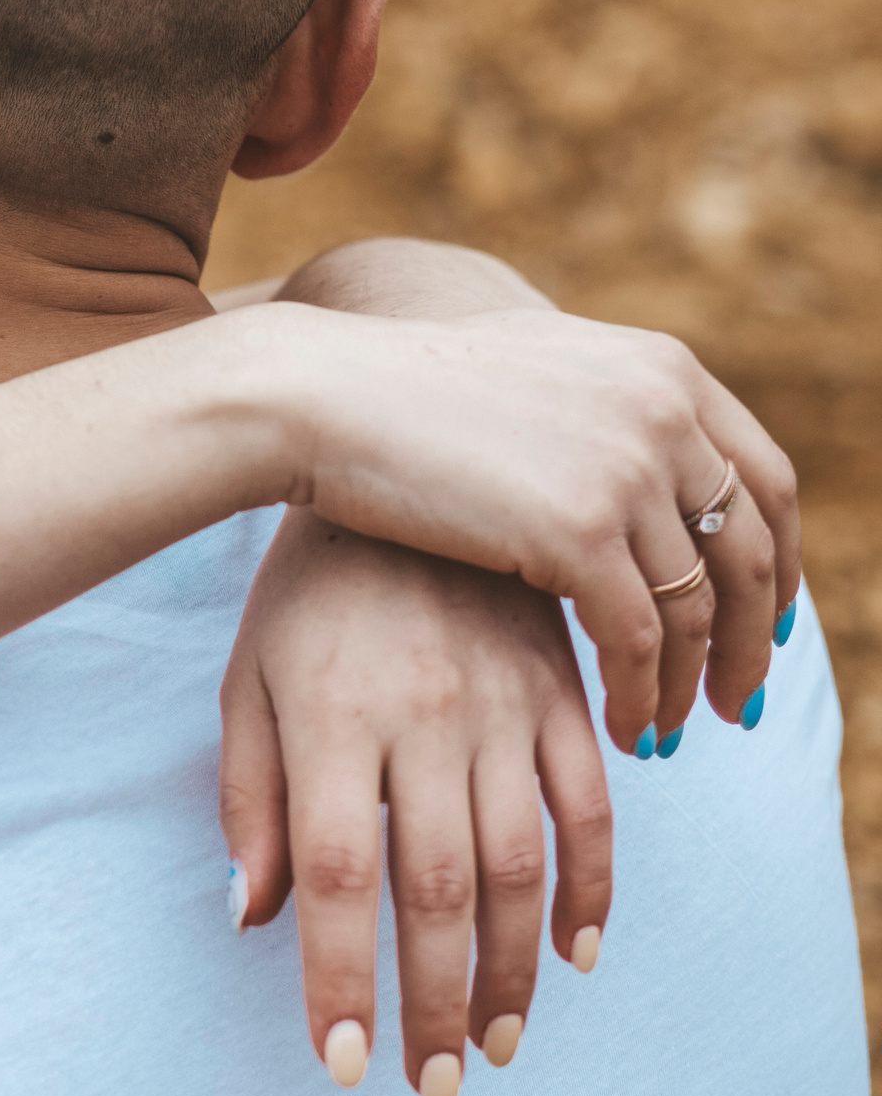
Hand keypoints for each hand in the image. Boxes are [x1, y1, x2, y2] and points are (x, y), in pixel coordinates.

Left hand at [221, 512, 608, 1095]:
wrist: (391, 456)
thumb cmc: (302, 590)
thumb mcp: (248, 678)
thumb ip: (249, 798)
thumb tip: (251, 918)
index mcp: (331, 716)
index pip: (337, 875)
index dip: (341, 977)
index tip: (343, 1063)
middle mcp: (424, 716)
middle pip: (436, 888)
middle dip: (436, 1002)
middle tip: (434, 1086)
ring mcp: (504, 701)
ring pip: (521, 863)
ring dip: (515, 970)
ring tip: (495, 1046)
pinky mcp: (562, 688)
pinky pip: (591, 804)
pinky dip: (593, 886)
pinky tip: (576, 955)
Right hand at [263, 304, 797, 751]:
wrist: (321, 395)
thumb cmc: (396, 394)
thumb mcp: (531, 373)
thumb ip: (601, 407)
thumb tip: (639, 454)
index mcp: (662, 367)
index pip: (764, 478)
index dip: (775, 559)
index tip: (758, 617)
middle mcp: (663, 410)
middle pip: (752, 548)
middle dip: (751, 635)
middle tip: (737, 697)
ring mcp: (625, 467)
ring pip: (697, 605)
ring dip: (692, 679)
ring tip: (669, 728)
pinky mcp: (579, 529)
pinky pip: (638, 637)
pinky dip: (639, 693)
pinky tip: (622, 728)